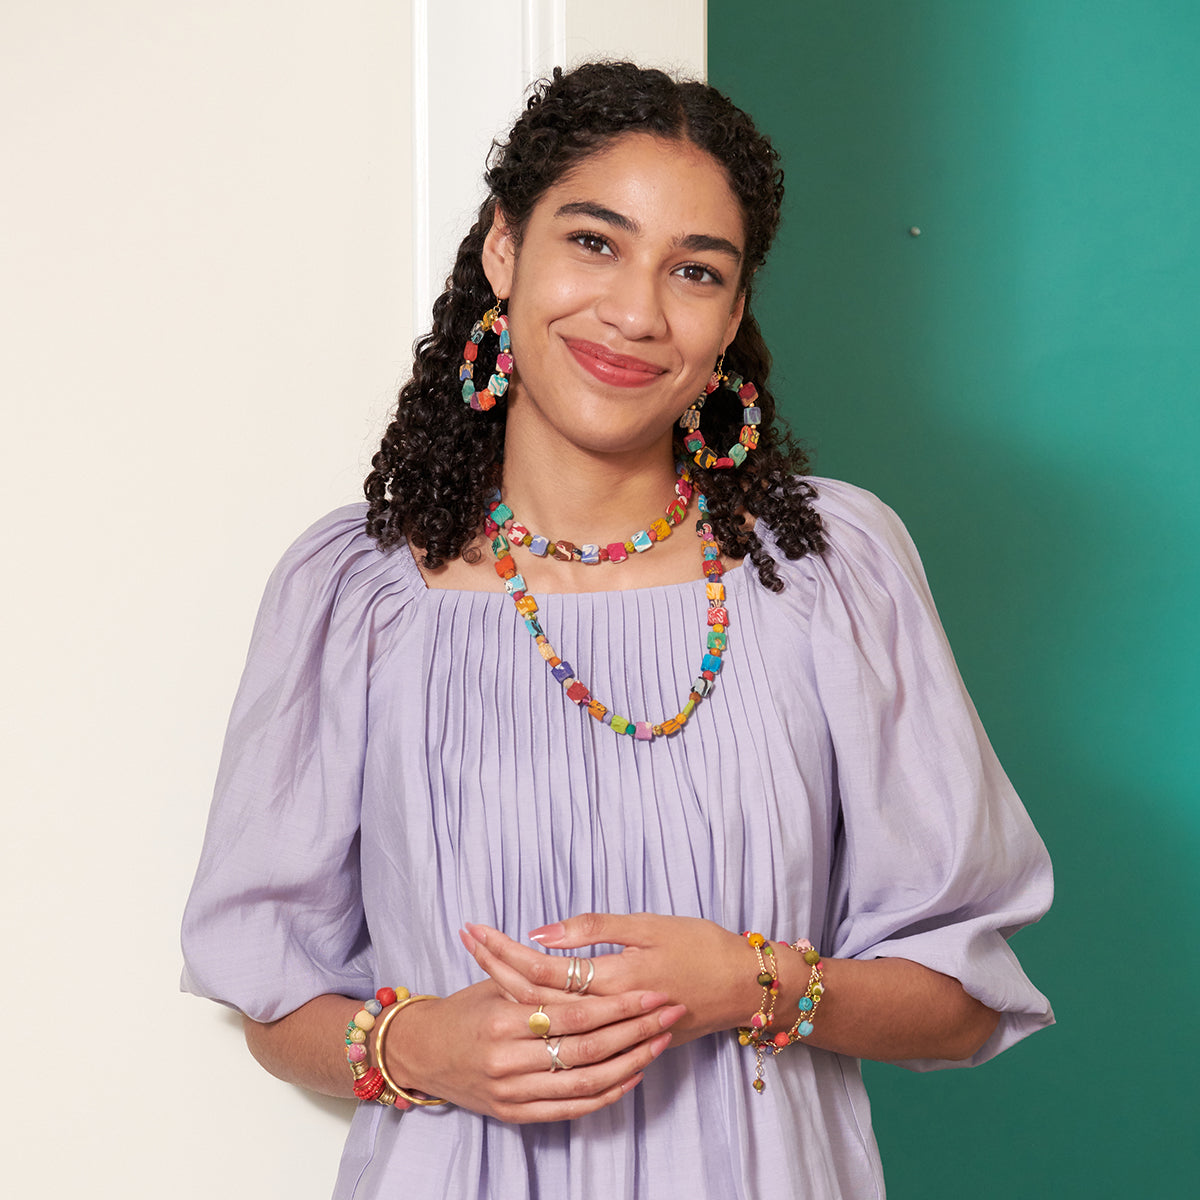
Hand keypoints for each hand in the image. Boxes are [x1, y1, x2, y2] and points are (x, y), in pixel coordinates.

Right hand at [382, 977, 684, 1124]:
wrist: (421, 1053)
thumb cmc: (464, 1010)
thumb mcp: (495, 985)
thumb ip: (535, 978)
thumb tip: (578, 951)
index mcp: (505, 1018)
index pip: (578, 1014)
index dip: (620, 1004)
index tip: (653, 992)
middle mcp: (509, 1059)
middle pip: (589, 1048)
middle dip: (636, 1031)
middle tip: (670, 1013)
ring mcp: (512, 1091)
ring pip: (586, 1082)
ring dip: (630, 1063)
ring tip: (660, 1042)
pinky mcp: (515, 1114)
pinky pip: (570, 1109)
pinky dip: (605, 1094)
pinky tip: (632, 1076)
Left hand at [461, 914, 755, 1044]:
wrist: (738, 987)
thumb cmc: (698, 946)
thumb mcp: (649, 925)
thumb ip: (595, 929)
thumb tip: (542, 934)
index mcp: (610, 979)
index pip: (539, 971)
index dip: (503, 950)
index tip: (475, 929)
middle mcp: (604, 1010)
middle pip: (532, 997)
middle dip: (493, 966)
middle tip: (464, 937)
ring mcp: (608, 1028)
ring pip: (544, 1016)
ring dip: (507, 986)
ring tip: (479, 960)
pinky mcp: (615, 1036)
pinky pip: (564, 1030)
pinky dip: (536, 1011)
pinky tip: (517, 995)